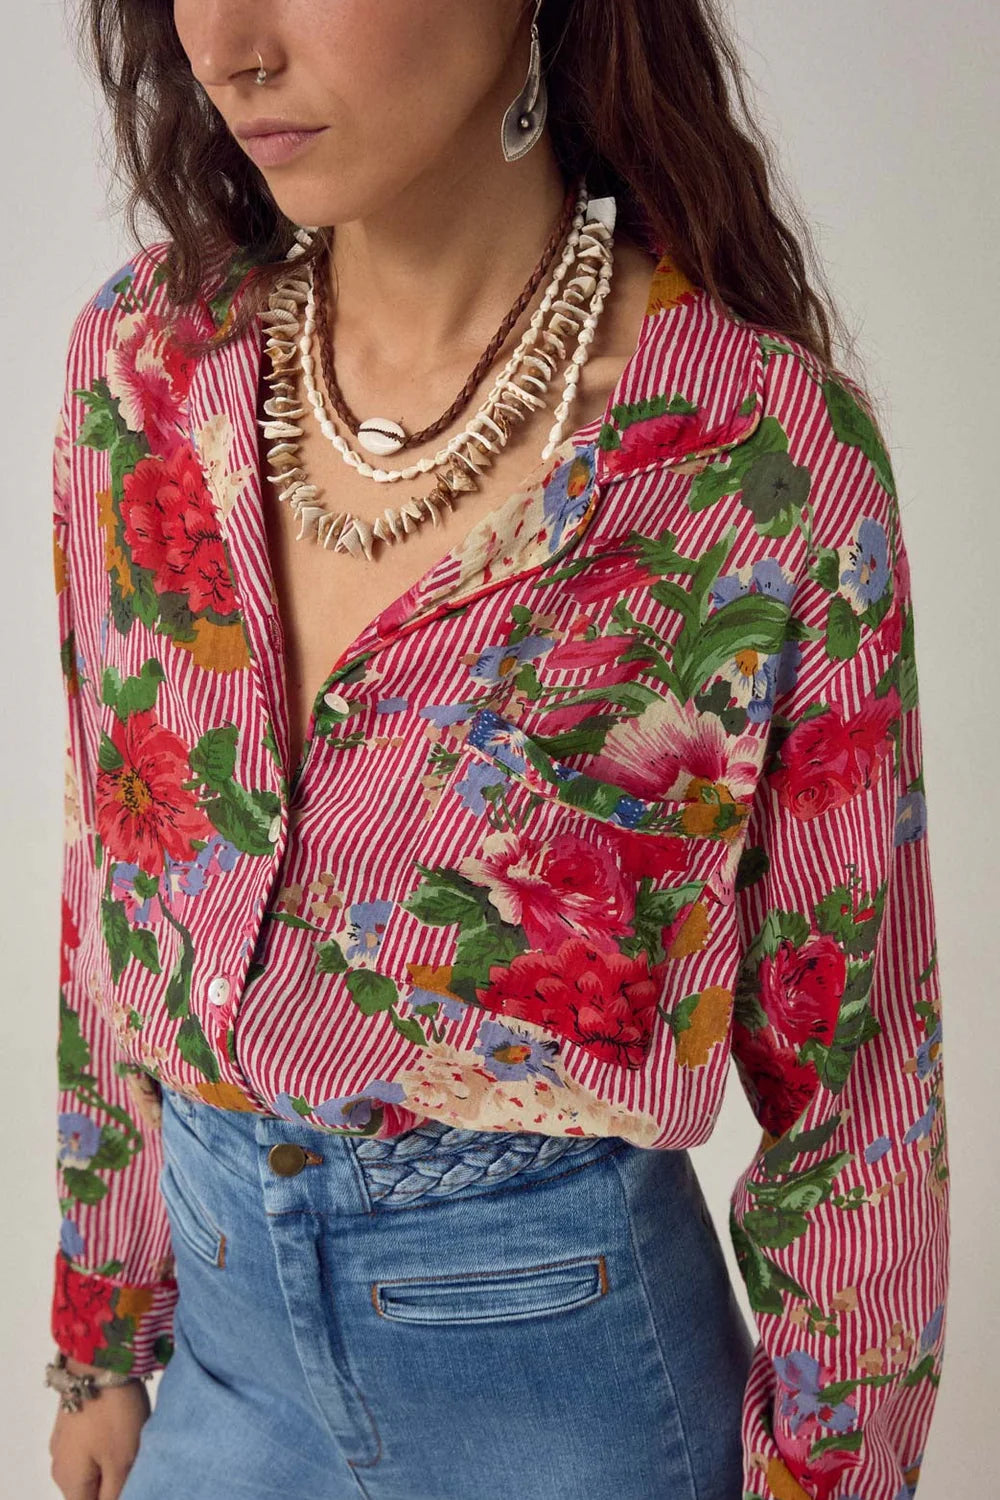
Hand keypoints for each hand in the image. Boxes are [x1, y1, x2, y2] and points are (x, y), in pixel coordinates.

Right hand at [49, 1360, 151, 1499]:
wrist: (100, 1359)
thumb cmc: (113, 1414)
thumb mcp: (122, 1463)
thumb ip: (115, 1495)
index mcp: (69, 1482)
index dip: (113, 1499)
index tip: (130, 1479)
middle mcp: (60, 1467)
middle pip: (89, 1491)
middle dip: (114, 1483)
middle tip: (136, 1461)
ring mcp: (64, 1442)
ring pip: (92, 1468)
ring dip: (112, 1462)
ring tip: (133, 1442)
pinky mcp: (72, 1421)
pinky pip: (90, 1446)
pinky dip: (107, 1443)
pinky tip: (124, 1426)